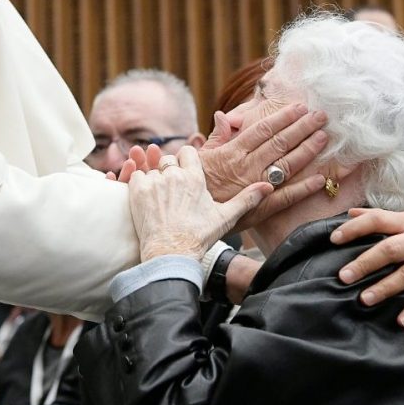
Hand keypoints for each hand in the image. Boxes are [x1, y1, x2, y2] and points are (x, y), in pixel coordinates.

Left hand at [128, 146, 270, 261]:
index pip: (188, 151)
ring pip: (151, 168)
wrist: (171, 253)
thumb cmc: (199, 237)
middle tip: (172, 189)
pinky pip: (135, 175)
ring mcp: (154, 182)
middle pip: (168, 159)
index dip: (186, 160)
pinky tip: (146, 197)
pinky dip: (138, 183)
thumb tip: (268, 187)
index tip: (186, 171)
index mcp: (195, 178)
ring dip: (154, 178)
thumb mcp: (226, 217)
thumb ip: (246, 199)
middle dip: (169, 170)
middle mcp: (174, 175)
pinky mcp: (137, 191)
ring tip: (160, 197)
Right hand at [199, 105, 329, 230]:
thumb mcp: (200, 156)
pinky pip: (287, 196)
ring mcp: (257, 187)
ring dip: (307, 150)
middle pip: (280, 142)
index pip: (263, 129)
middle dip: (302, 127)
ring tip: (323, 137)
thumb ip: (217, 136)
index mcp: (233, 152)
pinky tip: (320, 178)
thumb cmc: (195, 183)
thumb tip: (222, 115)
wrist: (189, 215)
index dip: (283, 117)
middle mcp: (248, 166)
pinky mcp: (262, 208)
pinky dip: (305, 188)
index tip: (300, 107)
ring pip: (287, 164)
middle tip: (321, 115)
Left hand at [332, 208, 403, 328]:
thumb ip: (383, 217)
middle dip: (365, 263)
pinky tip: (400, 320)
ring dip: (385, 288)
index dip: (355, 228)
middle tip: (342, 276)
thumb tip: (350, 213)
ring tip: (364, 299)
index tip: (333, 239)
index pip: (378, 220)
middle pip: (390, 249)